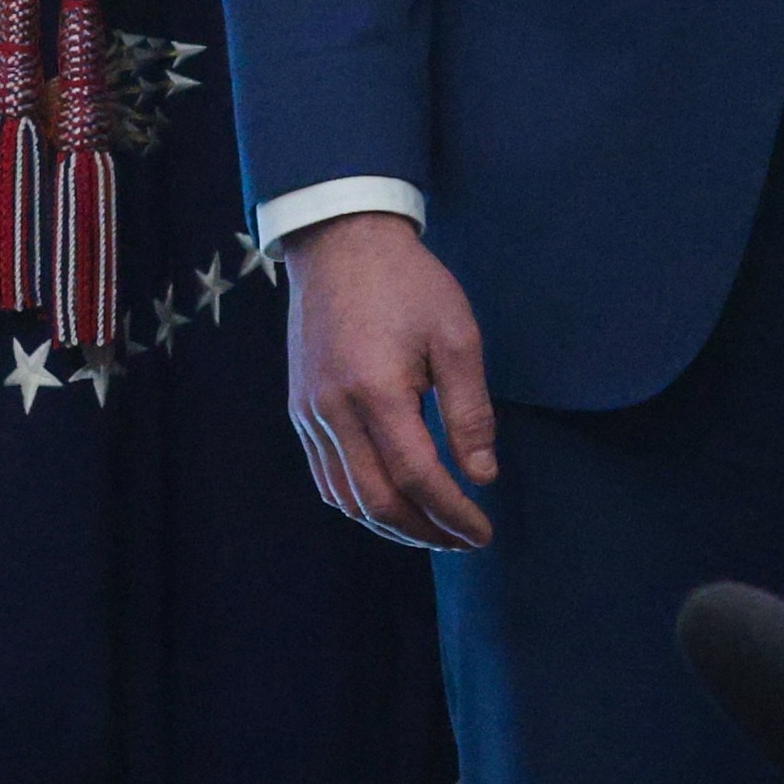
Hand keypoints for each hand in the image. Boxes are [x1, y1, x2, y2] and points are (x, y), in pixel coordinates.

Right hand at [284, 210, 496, 551]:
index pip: (418, 477)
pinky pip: (325, 476)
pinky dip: (358, 501)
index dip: (453, 514)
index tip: (484, 532)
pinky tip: (389, 502)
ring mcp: (309, 412)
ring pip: (346, 497)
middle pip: (377, 501)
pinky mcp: (299, 408)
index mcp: (375, 391)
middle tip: (463, 541)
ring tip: (431, 531)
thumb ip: (470, 412)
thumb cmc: (407, 284)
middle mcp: (333, 411)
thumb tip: (481, 476)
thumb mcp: (457, 337)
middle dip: (424, 532)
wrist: (340, 242)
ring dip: (391, 525)